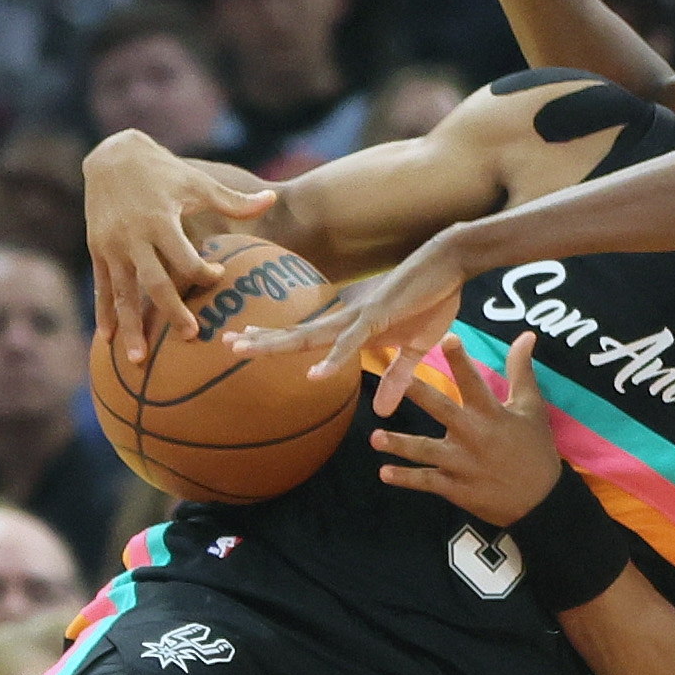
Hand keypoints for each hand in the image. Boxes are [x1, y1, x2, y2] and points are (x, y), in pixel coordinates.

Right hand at [85, 130, 275, 361]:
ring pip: (122, 292)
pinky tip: (107, 339)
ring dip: (131, 326)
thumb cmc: (164, 170)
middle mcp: (133, 236)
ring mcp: (111, 245)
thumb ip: (234, 199)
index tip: (218, 277)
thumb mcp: (198, 181)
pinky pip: (101, 286)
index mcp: (160, 221)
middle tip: (190, 337)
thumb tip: (272, 200)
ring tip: (138, 359)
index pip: (185, 258)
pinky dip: (104, 312)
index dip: (203, 272)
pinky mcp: (96, 249)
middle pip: (154, 282)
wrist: (112, 155)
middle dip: (171, 312)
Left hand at [225, 233, 465, 410]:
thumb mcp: (416, 348)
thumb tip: (384, 412)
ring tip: (242, 347)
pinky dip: (333, 360)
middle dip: (262, 340)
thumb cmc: (432, 298)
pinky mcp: (380, 316)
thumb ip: (398, 378)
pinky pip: (351, 342)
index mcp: (354, 326)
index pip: (307, 335)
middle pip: (299, 334)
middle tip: (224, 343)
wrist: (451, 263)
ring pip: (312, 335)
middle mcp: (349, 318)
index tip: (243, 341)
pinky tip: (314, 375)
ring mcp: (361, 316)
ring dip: (277, 344)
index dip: (275, 338)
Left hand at [373, 331, 560, 526]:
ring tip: (374, 438)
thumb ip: (521, 370)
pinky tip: (384, 473)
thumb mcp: (532, 407)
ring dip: (400, 444)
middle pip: (442, 410)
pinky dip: (405, 479)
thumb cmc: (535, 449)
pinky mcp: (456, 487)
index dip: (461, 360)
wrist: (541, 501)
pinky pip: (427, 482)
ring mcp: (462, 463)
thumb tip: (526, 334)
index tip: (447, 339)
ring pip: (426, 451)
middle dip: (419, 394)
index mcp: (492, 414)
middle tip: (395, 381)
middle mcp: (474, 435)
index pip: (474, 381)